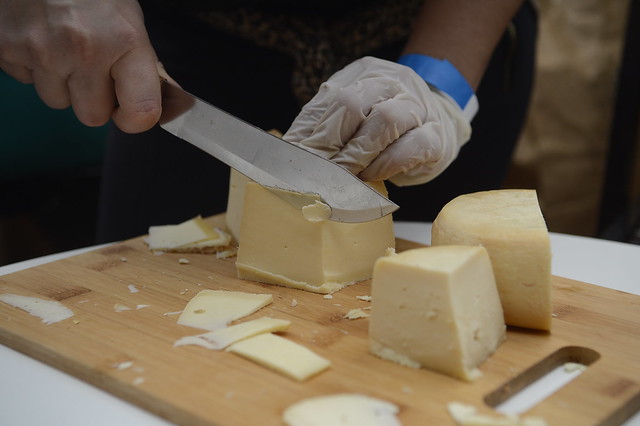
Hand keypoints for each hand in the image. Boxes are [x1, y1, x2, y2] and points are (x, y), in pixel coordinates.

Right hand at [0, 0, 160, 132]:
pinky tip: (40, 38)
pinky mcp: (9, 48)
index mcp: (125, 41)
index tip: (129, 114)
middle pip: (92, 116)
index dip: (135, 120)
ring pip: (57, 101)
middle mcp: (85, 50)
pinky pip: (27, 81)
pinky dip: (34, 66)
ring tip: (62, 46)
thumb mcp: (128, 20)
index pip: (141, 111)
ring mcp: (44, 51)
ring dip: (61, 83)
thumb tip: (164, 103)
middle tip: (92, 69)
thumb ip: (142, 65)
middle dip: (93, 100)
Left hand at [283, 57, 471, 185]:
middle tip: (319, 174)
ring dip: (359, 154)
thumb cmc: (384, 127)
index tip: (297, 162)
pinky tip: (374, 175)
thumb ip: (325, 130)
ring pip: (387, 119)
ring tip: (346, 177)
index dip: (310, 134)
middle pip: (353, 104)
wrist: (439, 119)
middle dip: (332, 144)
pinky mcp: (438, 135)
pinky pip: (413, 145)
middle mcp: (391, 82)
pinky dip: (387, 164)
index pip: (329, 100)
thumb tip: (290, 157)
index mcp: (363, 74)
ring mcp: (418, 106)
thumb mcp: (353, 118)